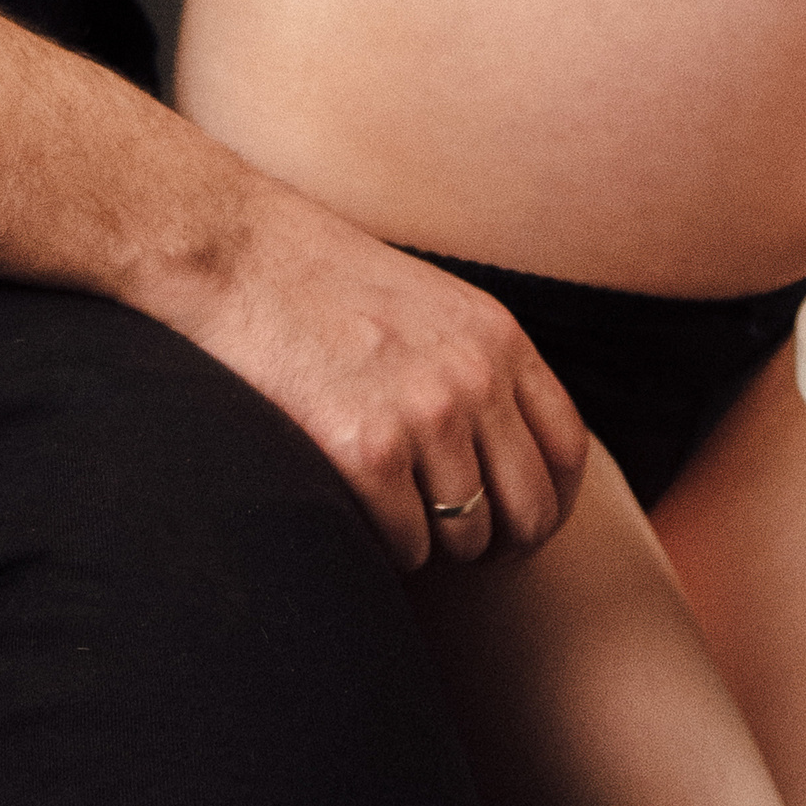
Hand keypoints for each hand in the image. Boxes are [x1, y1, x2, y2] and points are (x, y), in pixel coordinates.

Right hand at [166, 171, 588, 568]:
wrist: (239, 255)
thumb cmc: (322, 283)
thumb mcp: (434, 306)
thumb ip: (480, 366)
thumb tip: (509, 451)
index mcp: (498, 338)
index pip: (567, 448)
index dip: (552, 502)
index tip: (523, 525)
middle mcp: (475, 378)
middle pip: (531, 506)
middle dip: (504, 543)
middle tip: (468, 550)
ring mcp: (424, 415)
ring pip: (466, 535)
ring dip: (437, 545)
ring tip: (400, 520)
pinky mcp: (366, 452)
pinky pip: (407, 544)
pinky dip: (390, 549)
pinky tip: (363, 519)